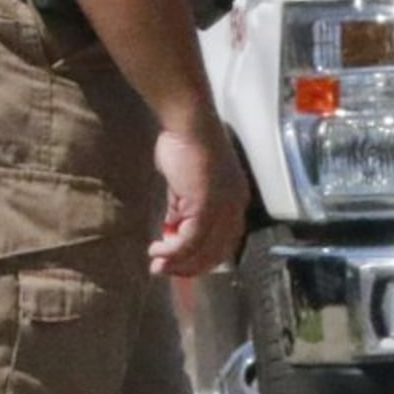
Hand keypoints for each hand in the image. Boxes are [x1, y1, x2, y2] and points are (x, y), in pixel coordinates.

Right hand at [148, 113, 248, 277]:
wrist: (187, 123)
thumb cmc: (185, 146)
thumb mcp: (186, 186)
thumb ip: (184, 209)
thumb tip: (172, 230)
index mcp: (236, 202)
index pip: (223, 243)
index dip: (201, 258)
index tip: (178, 263)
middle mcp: (235, 208)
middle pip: (216, 254)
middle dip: (188, 267)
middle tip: (164, 270)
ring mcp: (223, 209)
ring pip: (202, 251)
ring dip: (177, 263)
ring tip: (157, 264)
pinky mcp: (206, 207)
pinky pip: (189, 241)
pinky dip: (172, 251)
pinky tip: (157, 250)